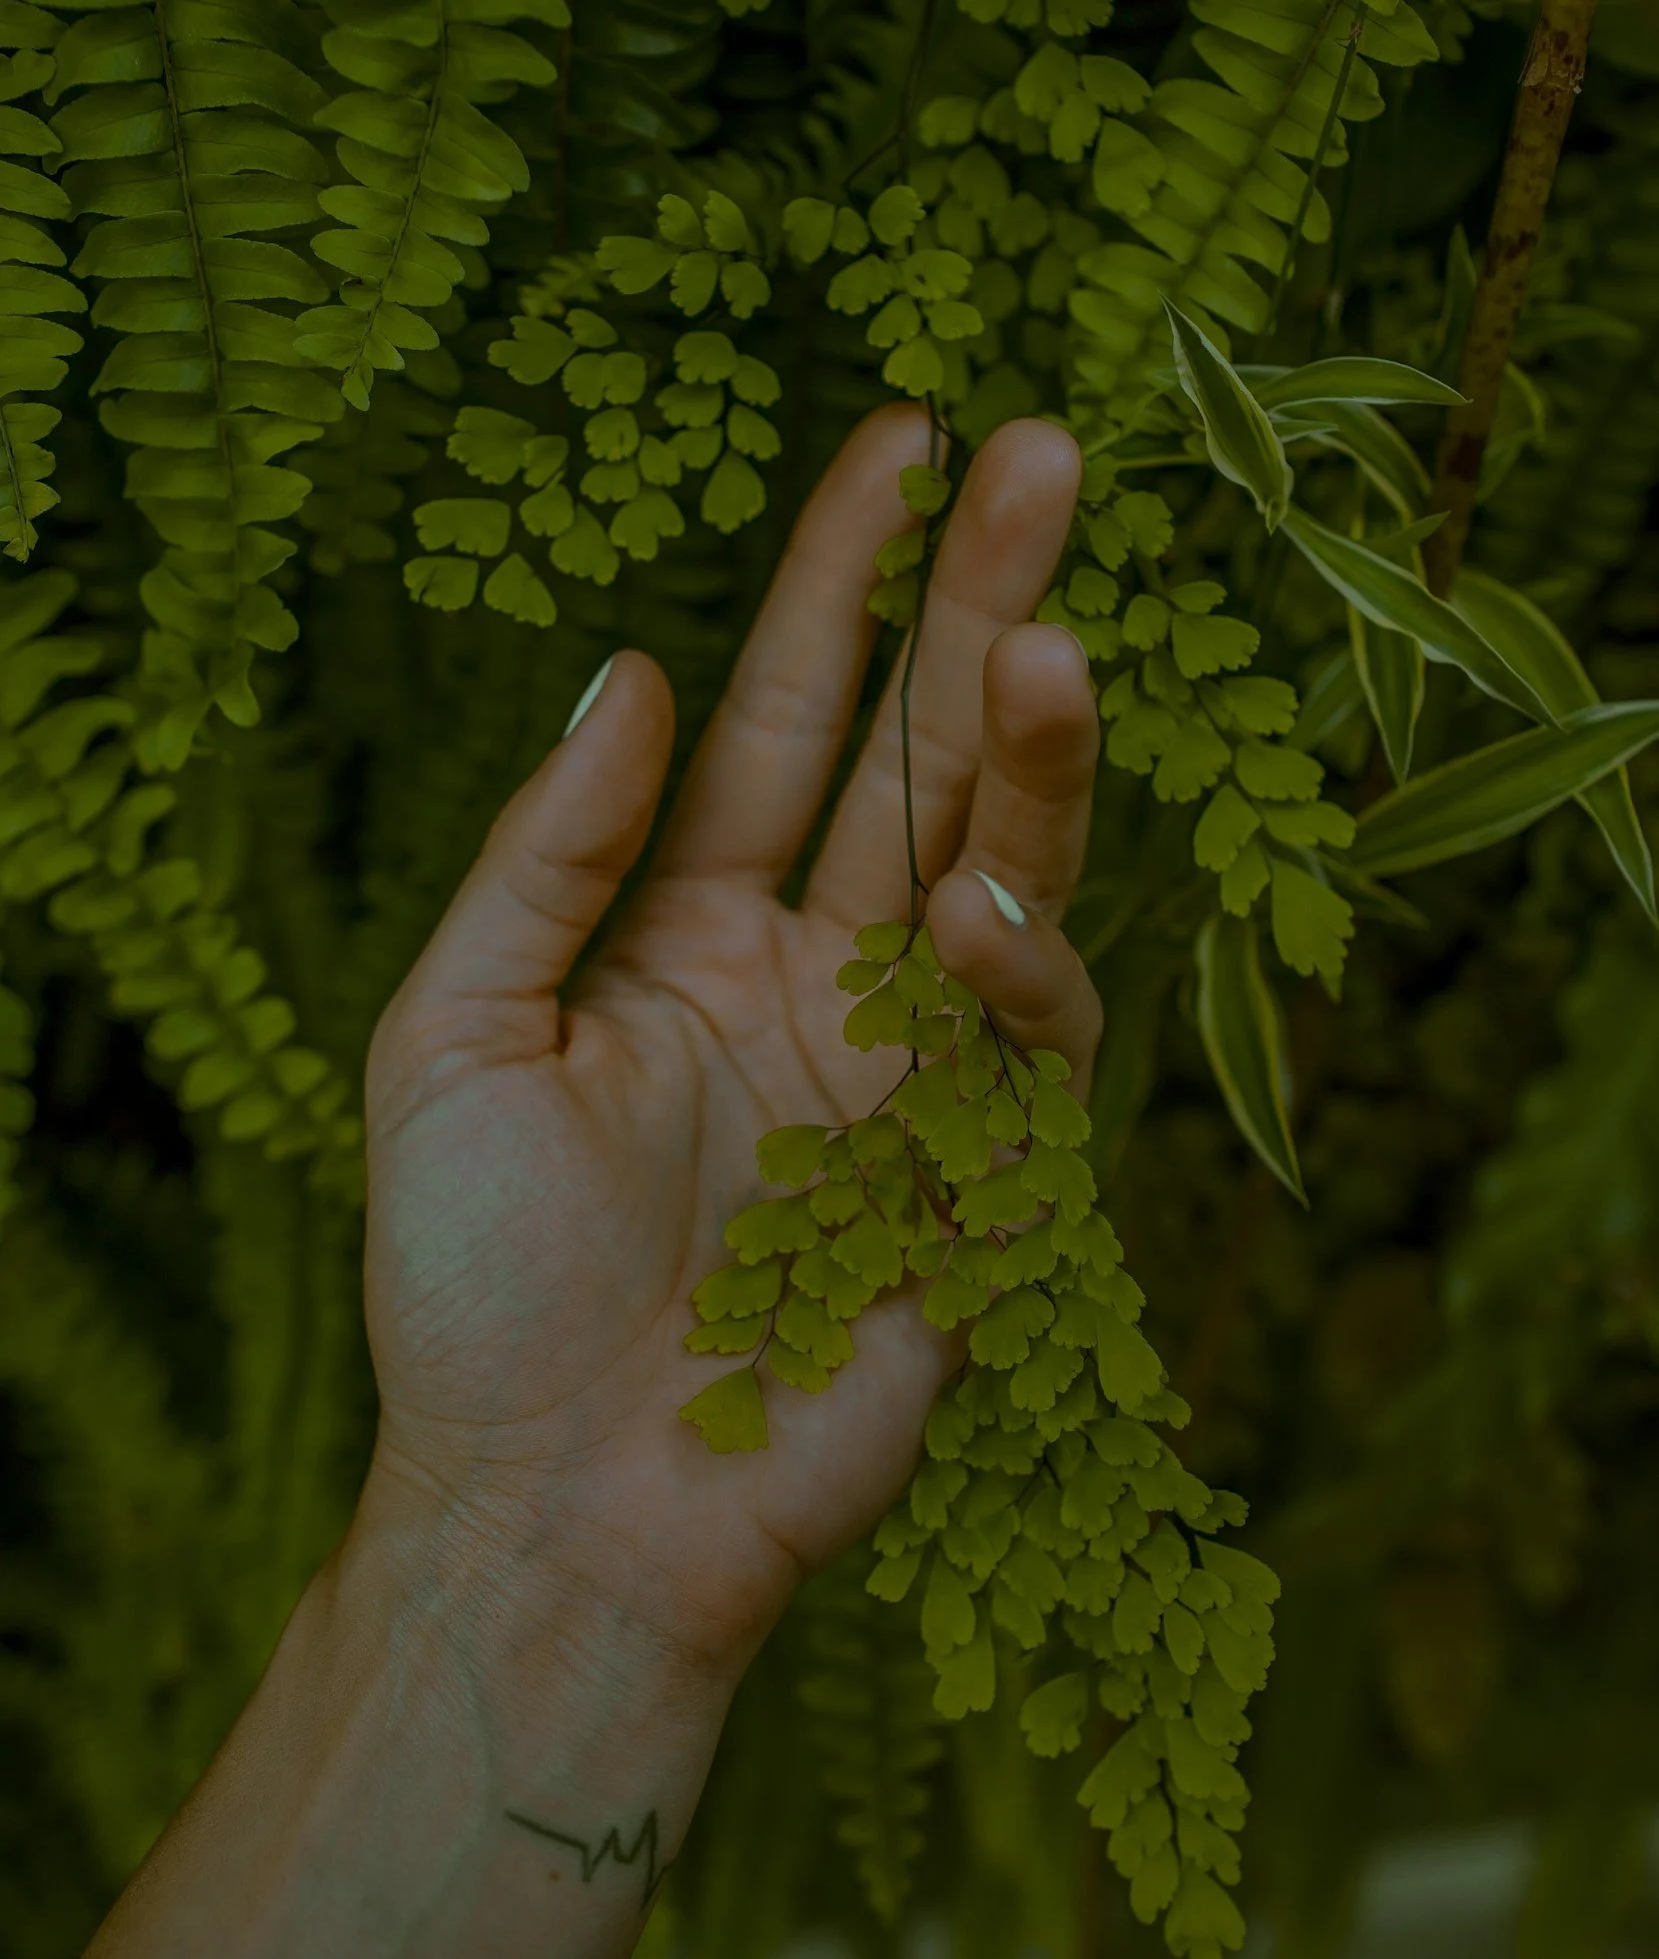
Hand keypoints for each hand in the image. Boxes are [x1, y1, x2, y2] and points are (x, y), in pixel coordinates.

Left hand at [360, 409, 1102, 1683]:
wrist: (555, 1519)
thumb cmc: (475, 1289)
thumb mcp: (455, 1033)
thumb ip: (550, 852)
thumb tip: (632, 669)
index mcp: (693, 924)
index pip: (792, 716)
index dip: (843, 578)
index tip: (899, 439)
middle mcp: (817, 971)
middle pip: (923, 755)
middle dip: (981, 605)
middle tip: (1040, 451)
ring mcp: (909, 1068)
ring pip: (1004, 868)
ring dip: (1033, 755)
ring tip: (1056, 636)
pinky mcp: (984, 1179)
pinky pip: (1033, 1045)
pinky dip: (1021, 972)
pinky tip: (977, 921)